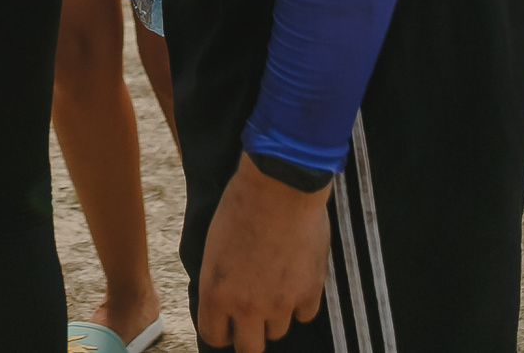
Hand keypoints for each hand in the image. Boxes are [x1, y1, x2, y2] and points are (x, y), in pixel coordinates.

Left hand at [196, 155, 329, 352]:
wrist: (279, 185)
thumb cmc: (241, 205)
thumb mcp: (214, 245)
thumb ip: (219, 280)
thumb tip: (223, 298)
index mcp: (216, 292)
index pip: (214, 336)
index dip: (222, 330)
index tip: (228, 323)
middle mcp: (246, 306)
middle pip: (249, 347)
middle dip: (249, 333)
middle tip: (253, 315)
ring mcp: (280, 303)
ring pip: (278, 331)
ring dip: (276, 315)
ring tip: (276, 286)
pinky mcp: (309, 292)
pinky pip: (305, 314)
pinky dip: (301, 302)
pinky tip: (297, 279)